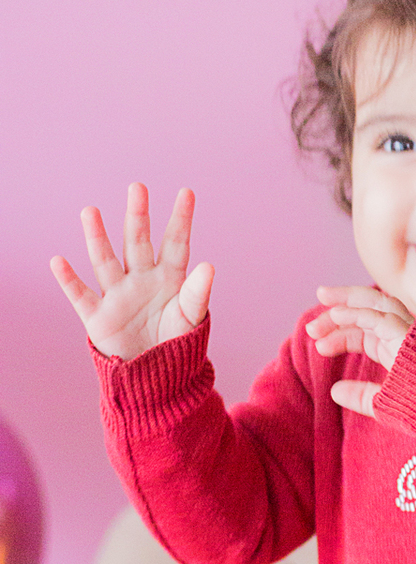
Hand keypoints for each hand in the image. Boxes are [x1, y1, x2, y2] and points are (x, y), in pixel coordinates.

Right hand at [50, 184, 213, 360]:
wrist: (154, 376)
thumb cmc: (176, 342)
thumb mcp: (191, 317)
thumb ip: (197, 293)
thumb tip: (208, 266)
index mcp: (169, 278)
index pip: (176, 243)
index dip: (181, 219)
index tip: (187, 192)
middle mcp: (141, 279)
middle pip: (138, 242)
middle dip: (138, 216)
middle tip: (137, 187)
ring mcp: (118, 295)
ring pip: (106, 260)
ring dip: (97, 237)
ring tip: (90, 211)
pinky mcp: (99, 317)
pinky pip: (81, 295)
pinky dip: (69, 280)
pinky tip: (59, 261)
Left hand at [307, 285, 413, 419]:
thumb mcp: (387, 403)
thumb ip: (362, 396)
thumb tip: (334, 391)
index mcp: (399, 347)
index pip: (367, 330)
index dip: (341, 333)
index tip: (318, 344)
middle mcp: (404, 335)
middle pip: (370, 310)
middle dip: (340, 306)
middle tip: (314, 312)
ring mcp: (410, 333)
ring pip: (378, 303)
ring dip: (348, 299)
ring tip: (322, 297)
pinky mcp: (412, 337)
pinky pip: (382, 317)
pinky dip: (358, 312)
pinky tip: (337, 314)